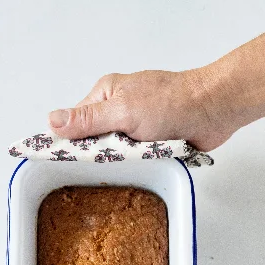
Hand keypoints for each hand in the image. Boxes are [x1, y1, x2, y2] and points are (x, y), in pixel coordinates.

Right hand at [47, 68, 236, 151]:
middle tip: (107, 165)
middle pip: (96, 142)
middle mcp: (119, 109)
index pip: (76, 124)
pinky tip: (141, 170)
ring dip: (123, 163)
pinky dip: (140, 165)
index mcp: (106, 95)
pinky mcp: (153, 142)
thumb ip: (88, 120)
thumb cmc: (171, 103)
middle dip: (101, 156)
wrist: (213, 110)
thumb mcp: (123, 112)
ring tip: (129, 166)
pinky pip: (138, 159)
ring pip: (118, 154)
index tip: (64, 163)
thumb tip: (52, 120)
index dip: (70, 144)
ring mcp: (137, 127)